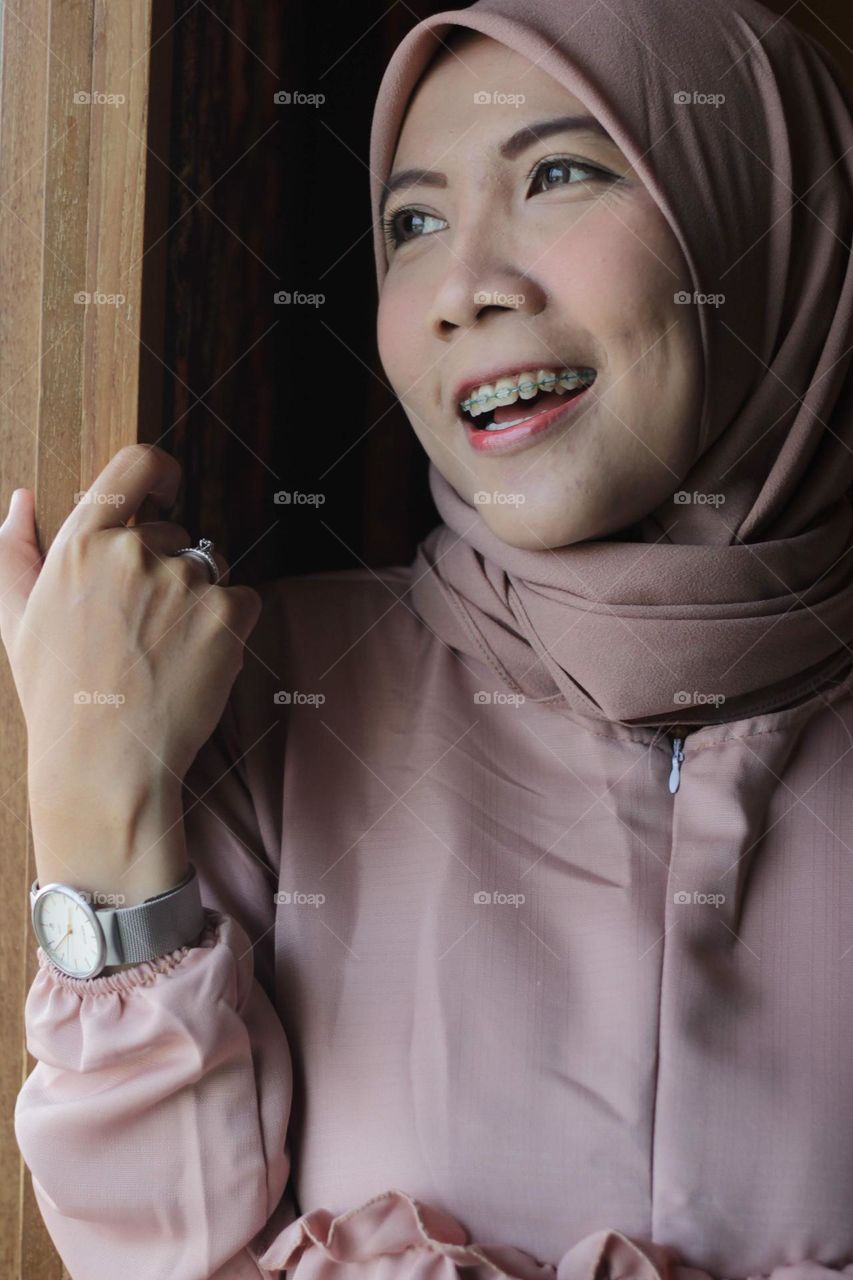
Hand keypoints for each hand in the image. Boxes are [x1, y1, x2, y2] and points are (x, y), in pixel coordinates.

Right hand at [0, 445, 261, 874]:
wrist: (103, 764)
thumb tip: (20, 499)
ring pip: (210, 571)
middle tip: (144, 633)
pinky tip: (195, 663)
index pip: (137, 465)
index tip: (168, 493)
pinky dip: (230, 627)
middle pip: (176, 536)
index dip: (161, 474)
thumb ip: (16, 552)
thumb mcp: (17, 620)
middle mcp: (133, 550)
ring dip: (198, 602)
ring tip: (165, 655)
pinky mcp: (226, 613)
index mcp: (82, 541)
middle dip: (169, 573)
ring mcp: (183, 580)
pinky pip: (244, 601)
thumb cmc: (57, 696)